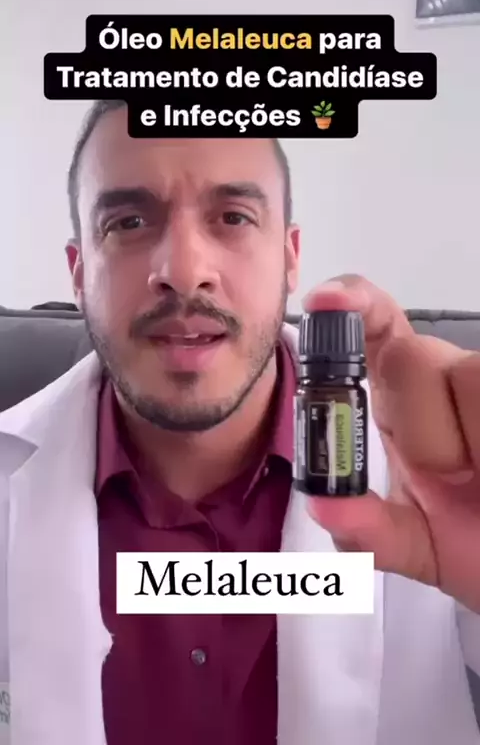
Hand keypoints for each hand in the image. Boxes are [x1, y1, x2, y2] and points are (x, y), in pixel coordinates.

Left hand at [303, 275, 479, 613]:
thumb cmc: (473, 542)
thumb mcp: (415, 548)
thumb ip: (366, 533)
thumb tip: (324, 505)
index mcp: (399, 402)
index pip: (372, 328)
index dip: (350, 303)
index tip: (325, 303)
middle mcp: (441, 380)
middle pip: (409, 355)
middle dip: (422, 427)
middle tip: (448, 477)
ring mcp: (479, 380)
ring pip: (463, 371)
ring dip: (465, 443)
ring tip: (478, 477)